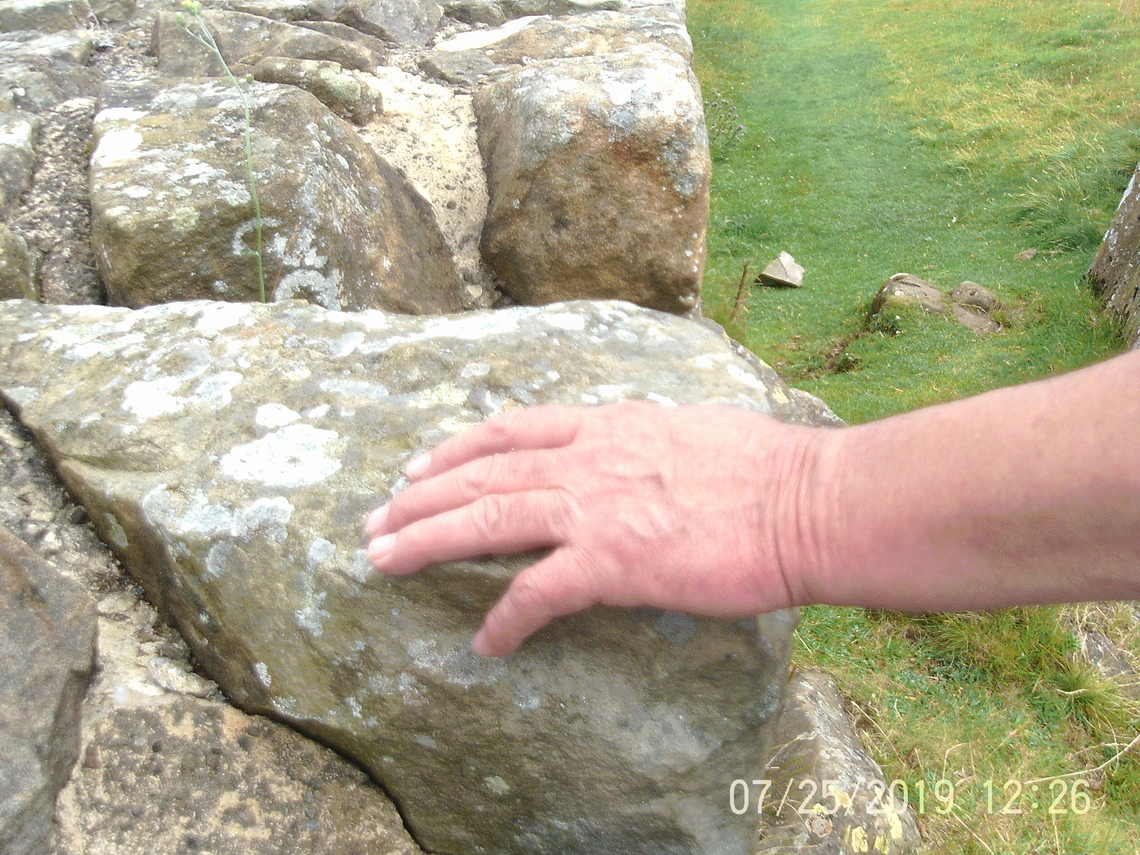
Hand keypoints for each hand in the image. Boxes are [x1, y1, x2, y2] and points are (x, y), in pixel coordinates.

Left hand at [363, 402, 829, 656]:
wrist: (805, 503)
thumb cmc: (767, 468)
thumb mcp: (692, 426)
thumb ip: (646, 435)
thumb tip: (634, 445)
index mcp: (609, 424)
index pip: (512, 428)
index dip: (456, 447)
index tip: (419, 465)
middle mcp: (589, 458)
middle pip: (482, 473)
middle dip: (418, 496)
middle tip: (373, 520)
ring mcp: (596, 507)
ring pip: (488, 519)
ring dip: (426, 541)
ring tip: (381, 561)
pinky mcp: (612, 562)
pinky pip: (536, 593)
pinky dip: (503, 619)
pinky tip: (483, 643)